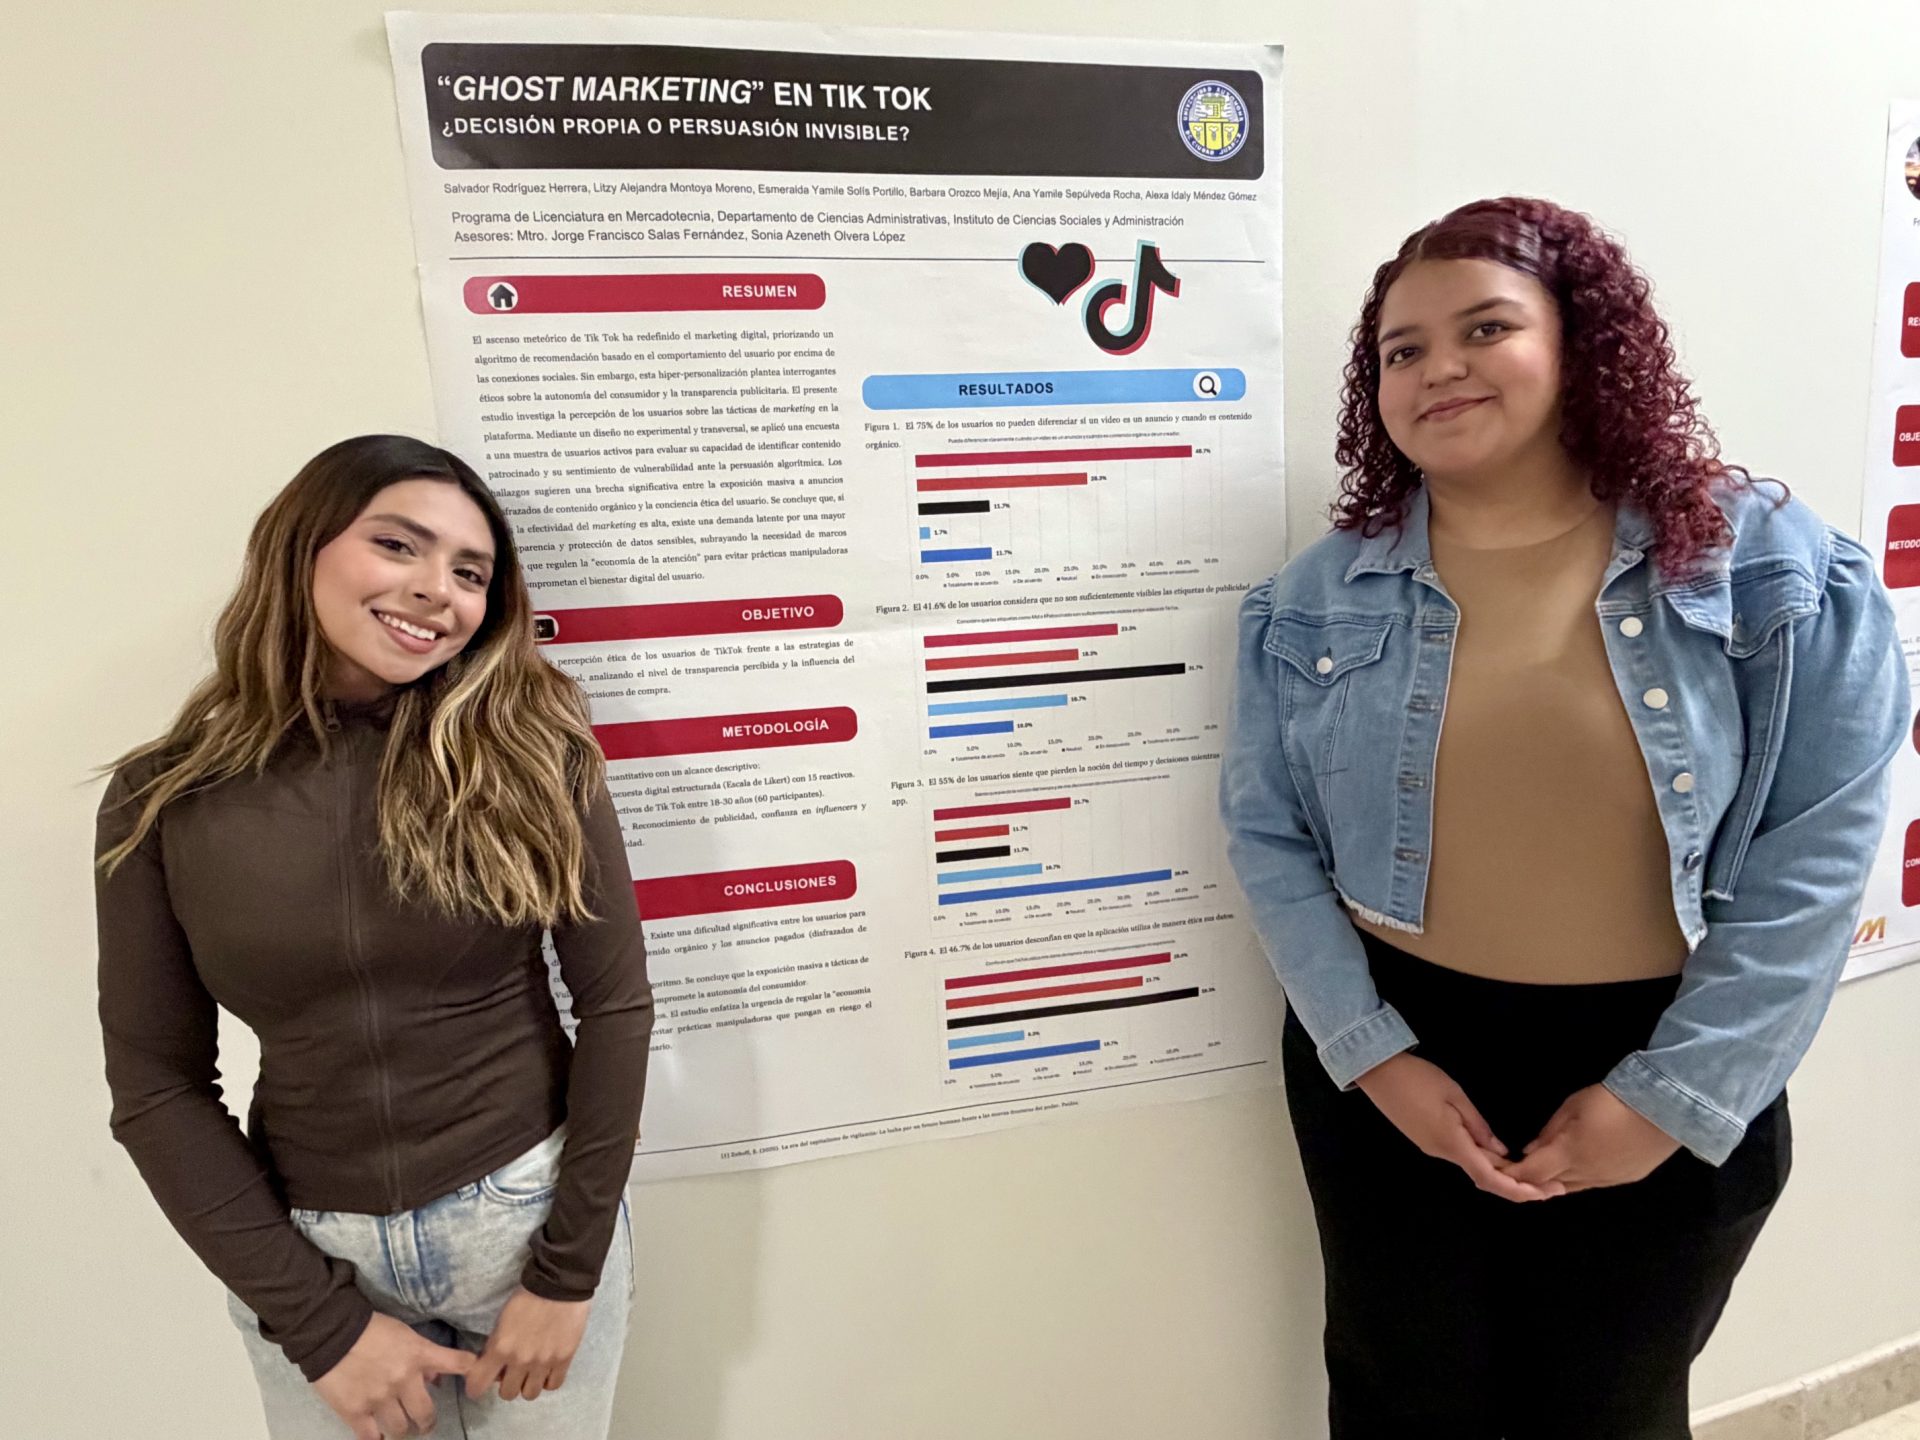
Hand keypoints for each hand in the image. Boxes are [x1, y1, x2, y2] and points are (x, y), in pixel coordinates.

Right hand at [313, 1312, 472, 1438]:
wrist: (331, 1332)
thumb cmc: (371, 1329)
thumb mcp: (404, 1334)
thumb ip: (423, 1355)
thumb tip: (438, 1376)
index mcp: (419, 1355)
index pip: (458, 1363)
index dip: (470, 1372)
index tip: (474, 1382)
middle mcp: (404, 1380)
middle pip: (425, 1414)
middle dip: (427, 1422)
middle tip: (425, 1424)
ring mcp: (380, 1399)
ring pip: (401, 1429)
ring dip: (403, 1430)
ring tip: (401, 1429)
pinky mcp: (355, 1411)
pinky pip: (371, 1437)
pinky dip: (377, 1439)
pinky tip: (378, 1435)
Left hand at [467, 1288, 590, 1400]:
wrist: (559, 1284)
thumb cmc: (526, 1297)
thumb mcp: (501, 1320)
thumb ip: (496, 1345)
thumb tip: (494, 1365)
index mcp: (500, 1348)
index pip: (478, 1385)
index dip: (476, 1386)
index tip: (481, 1380)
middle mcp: (520, 1361)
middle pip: (507, 1394)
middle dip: (507, 1384)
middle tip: (512, 1371)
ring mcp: (543, 1362)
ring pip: (530, 1394)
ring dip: (528, 1384)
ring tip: (531, 1371)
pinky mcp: (564, 1359)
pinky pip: (553, 1385)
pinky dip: (548, 1380)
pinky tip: (547, 1368)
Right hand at [1354, 1052, 1564, 1202]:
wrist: (1377, 1071)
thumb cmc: (1417, 1078)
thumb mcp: (1456, 1095)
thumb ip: (1479, 1126)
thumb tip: (1501, 1151)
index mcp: (1452, 1143)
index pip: (1490, 1178)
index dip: (1518, 1190)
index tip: (1543, 1194)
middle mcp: (1442, 1153)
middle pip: (1484, 1176)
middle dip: (1516, 1183)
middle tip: (1550, 1184)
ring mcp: (1432, 1147)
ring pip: (1473, 1166)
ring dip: (1501, 1172)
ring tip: (1531, 1170)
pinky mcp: (1426, 1139)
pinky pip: (1461, 1155)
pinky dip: (1484, 1160)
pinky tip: (1499, 1155)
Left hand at [1500, 1084, 1681, 1193]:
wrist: (1663, 1109)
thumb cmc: (1612, 1101)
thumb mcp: (1572, 1107)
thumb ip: (1548, 1132)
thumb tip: (1530, 1151)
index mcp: (1569, 1154)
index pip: (1530, 1174)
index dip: (1511, 1175)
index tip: (1498, 1171)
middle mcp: (1586, 1174)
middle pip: (1549, 1185)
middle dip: (1531, 1179)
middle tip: (1519, 1168)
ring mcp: (1608, 1180)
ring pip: (1571, 1187)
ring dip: (1554, 1180)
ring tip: (1545, 1167)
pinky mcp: (1626, 1180)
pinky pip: (1593, 1184)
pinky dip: (1578, 1178)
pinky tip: (1576, 1166)